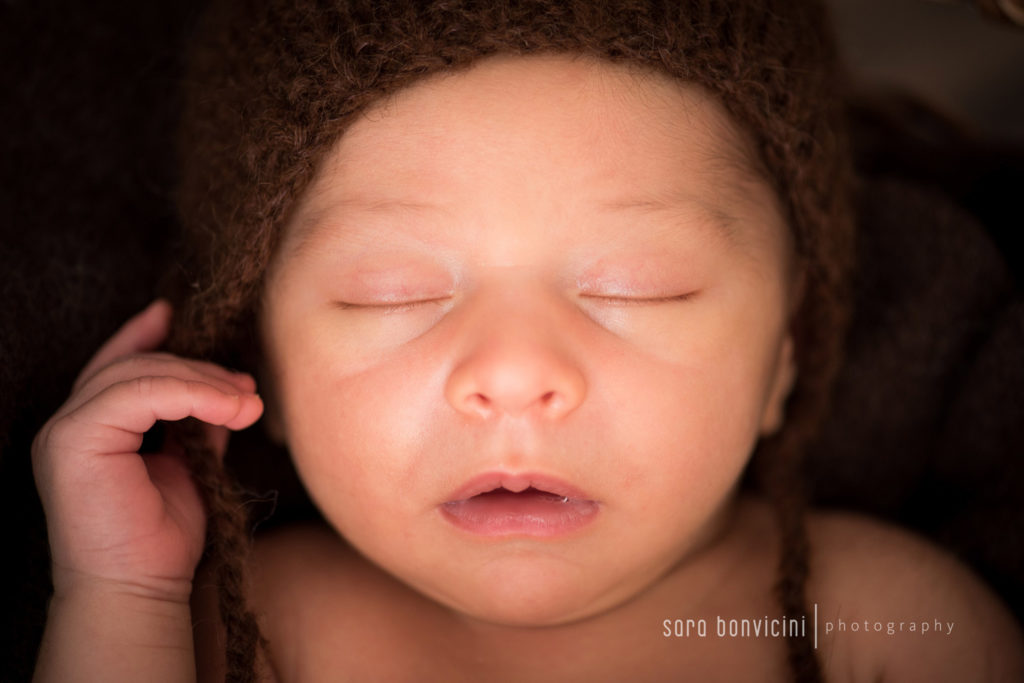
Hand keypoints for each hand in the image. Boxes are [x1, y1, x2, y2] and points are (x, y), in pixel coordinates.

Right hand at [31, 300, 263, 602]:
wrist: (140, 590)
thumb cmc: (162, 539)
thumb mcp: (190, 465)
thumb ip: (199, 424)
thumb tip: (231, 391)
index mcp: (93, 428)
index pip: (117, 366)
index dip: (145, 335)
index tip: (180, 316)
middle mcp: (70, 424)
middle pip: (136, 366)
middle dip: (199, 369)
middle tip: (248, 389)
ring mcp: (66, 430)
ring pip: (139, 374)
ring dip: (203, 382)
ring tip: (247, 402)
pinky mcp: (74, 440)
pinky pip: (139, 394)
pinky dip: (190, 394)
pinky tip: (228, 407)